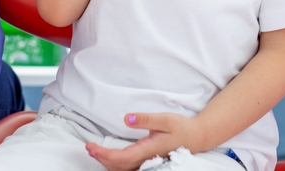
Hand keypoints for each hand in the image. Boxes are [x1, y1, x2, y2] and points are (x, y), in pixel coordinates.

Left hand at [85, 112, 204, 170]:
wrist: (196, 137)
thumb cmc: (181, 127)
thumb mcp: (165, 118)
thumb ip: (146, 119)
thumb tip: (127, 118)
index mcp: (148, 150)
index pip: (121, 158)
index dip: (104, 154)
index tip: (91, 147)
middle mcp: (146, 160)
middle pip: (118, 166)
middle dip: (101, 158)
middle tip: (89, 147)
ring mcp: (147, 163)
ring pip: (122, 169)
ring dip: (107, 162)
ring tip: (95, 152)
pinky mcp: (147, 162)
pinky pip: (127, 168)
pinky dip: (115, 164)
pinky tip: (110, 158)